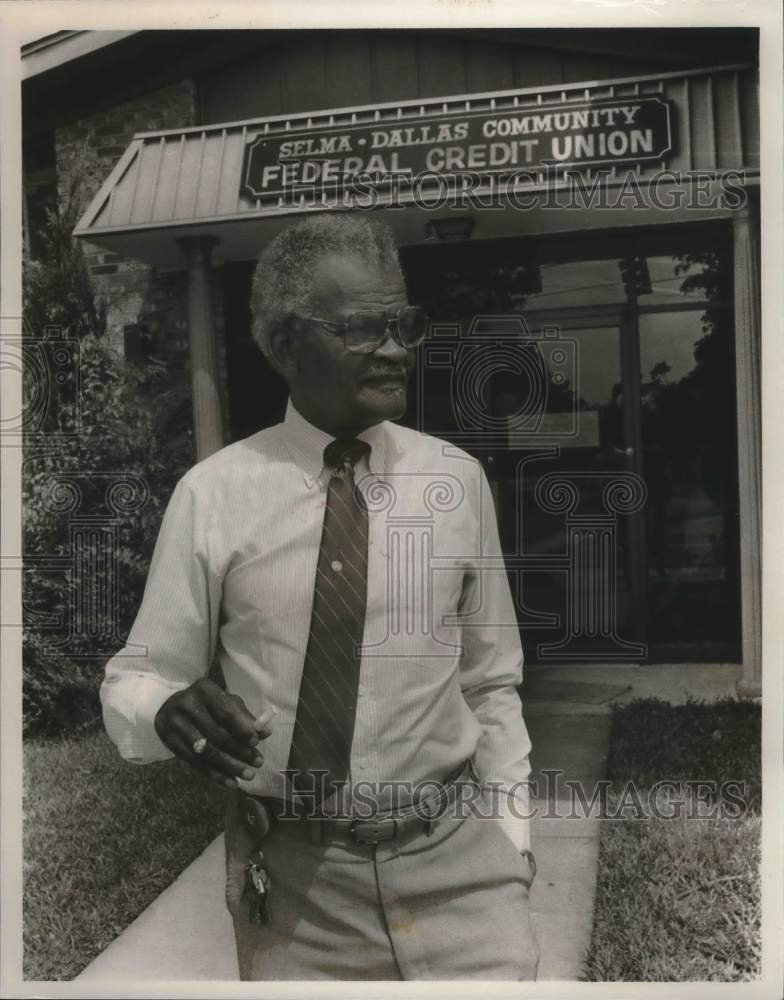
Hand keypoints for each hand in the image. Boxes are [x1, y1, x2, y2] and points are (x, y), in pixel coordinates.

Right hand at [154, 677, 274, 789]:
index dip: (241, 729)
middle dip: (240, 751)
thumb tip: (265, 732)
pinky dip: (215, 775)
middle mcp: (187, 705)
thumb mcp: (225, 702)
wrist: (169, 707)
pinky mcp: (170, 742)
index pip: (225, 712)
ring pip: (207, 752)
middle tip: (258, 762)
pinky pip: (195, 763)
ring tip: (248, 775)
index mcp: (204, 689)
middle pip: (217, 734)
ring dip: (230, 766)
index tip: (256, 742)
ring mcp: (175, 724)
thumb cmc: (206, 703)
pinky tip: (231, 782)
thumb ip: (244, 716)